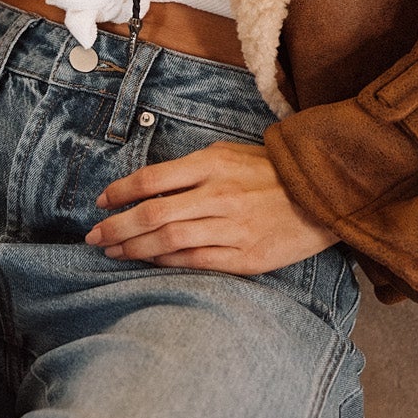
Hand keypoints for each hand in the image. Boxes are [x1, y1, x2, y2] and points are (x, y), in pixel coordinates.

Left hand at [84, 139, 339, 274]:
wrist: (324, 196)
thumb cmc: (273, 173)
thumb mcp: (232, 154)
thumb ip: (192, 168)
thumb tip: (149, 185)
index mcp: (213, 164)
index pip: (152, 179)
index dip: (120, 192)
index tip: (101, 201)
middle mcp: (219, 195)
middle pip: (153, 213)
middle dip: (117, 226)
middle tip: (93, 236)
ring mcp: (233, 228)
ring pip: (170, 240)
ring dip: (135, 248)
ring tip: (113, 251)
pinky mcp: (246, 256)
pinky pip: (196, 261)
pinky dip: (167, 263)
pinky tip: (149, 263)